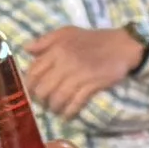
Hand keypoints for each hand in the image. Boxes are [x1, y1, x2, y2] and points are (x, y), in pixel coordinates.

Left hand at [21, 26, 142, 120]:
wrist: (122, 45)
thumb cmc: (93, 38)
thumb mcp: (67, 32)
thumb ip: (46, 39)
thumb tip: (26, 49)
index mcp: (57, 49)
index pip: (34, 72)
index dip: (29, 85)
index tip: (31, 92)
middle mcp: (65, 62)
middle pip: (44, 88)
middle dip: (41, 99)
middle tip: (44, 103)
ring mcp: (79, 74)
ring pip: (58, 98)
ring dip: (54, 107)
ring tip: (55, 109)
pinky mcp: (92, 85)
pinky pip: (76, 102)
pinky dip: (69, 111)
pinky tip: (67, 115)